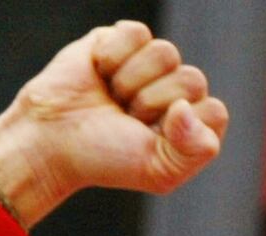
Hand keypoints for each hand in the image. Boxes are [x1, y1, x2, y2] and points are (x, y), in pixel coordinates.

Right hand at [0, 21, 229, 226]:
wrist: (51, 140)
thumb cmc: (105, 158)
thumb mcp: (160, 171)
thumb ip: (195, 150)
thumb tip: (187, 107)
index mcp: (193, 124)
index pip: (214, 111)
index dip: (181, 126)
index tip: (148, 139)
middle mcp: (176, 91)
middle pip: (193, 79)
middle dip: (152, 103)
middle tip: (125, 118)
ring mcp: (150, 64)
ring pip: (167, 53)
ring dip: (131, 81)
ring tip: (112, 97)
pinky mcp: (122, 40)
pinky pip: (137, 33)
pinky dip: (113, 56)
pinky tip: (99, 73)